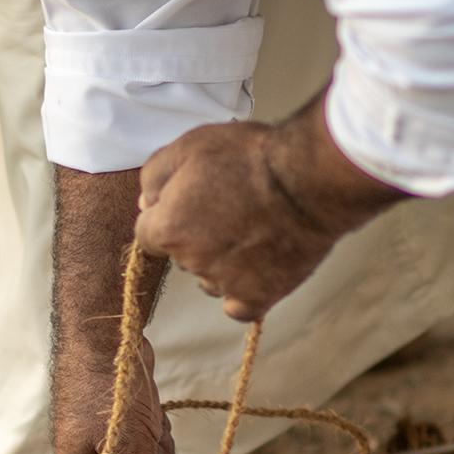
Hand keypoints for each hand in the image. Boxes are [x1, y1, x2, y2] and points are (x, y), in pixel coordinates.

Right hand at [57, 335, 179, 453]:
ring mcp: (108, 452)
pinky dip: (157, 433)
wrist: (105, 341)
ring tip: (143, 422)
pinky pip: (152, 450)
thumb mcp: (131, 447)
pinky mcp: (123, 435)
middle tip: (143, 440)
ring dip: (158, 448)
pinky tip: (146, 413)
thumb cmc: (108, 393)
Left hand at [136, 102, 405, 321]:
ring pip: (209, 279)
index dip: (168, 215)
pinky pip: (239, 307)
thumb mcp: (189, 146)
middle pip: (181, 255)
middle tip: (229, 208)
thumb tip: (145, 203)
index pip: (148, 234)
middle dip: (196, 236)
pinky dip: (242, 293)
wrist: (308, 179)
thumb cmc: (249, 157)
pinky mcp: (259, 296)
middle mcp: (191, 262)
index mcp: (168, 228)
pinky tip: (254, 272)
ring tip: (250, 234)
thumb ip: (155, 176)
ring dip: (220, 263)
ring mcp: (225, 282)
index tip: (192, 201)